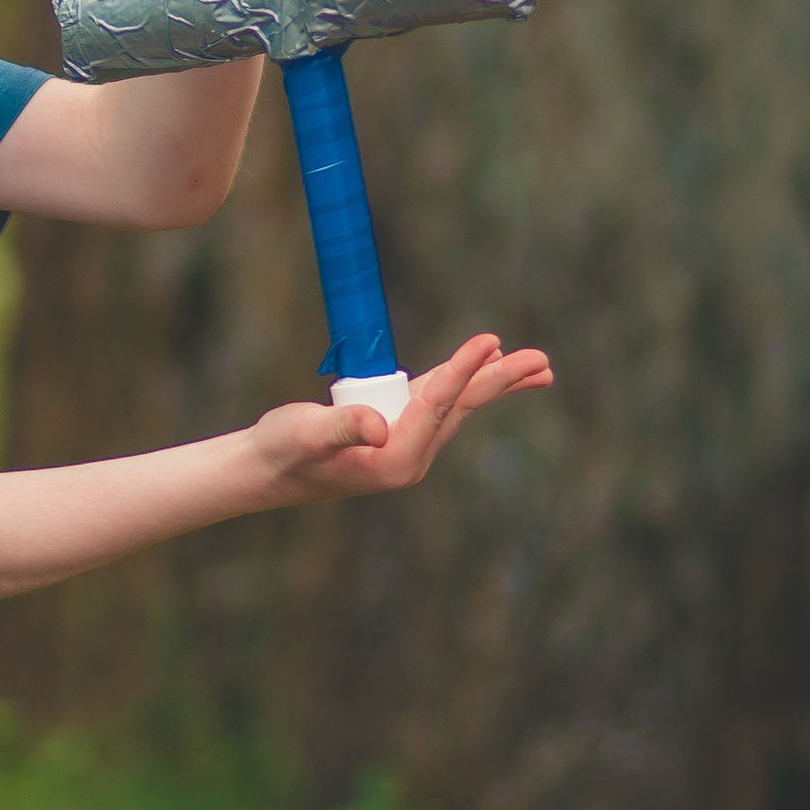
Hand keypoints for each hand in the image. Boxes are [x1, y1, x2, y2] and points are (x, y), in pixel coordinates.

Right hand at [248, 332, 554, 500]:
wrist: (266, 468)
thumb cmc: (281, 451)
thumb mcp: (305, 435)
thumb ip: (341, 428)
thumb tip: (377, 429)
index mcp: (396, 461)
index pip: (437, 406)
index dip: (463, 370)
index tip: (490, 341)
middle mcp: (411, 458)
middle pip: (462, 408)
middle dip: (501, 382)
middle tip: (544, 363)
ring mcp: (408, 446)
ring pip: (459, 405)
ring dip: (495, 383)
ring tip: (538, 368)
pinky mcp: (399, 431)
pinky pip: (443, 403)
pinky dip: (468, 383)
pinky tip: (486, 369)